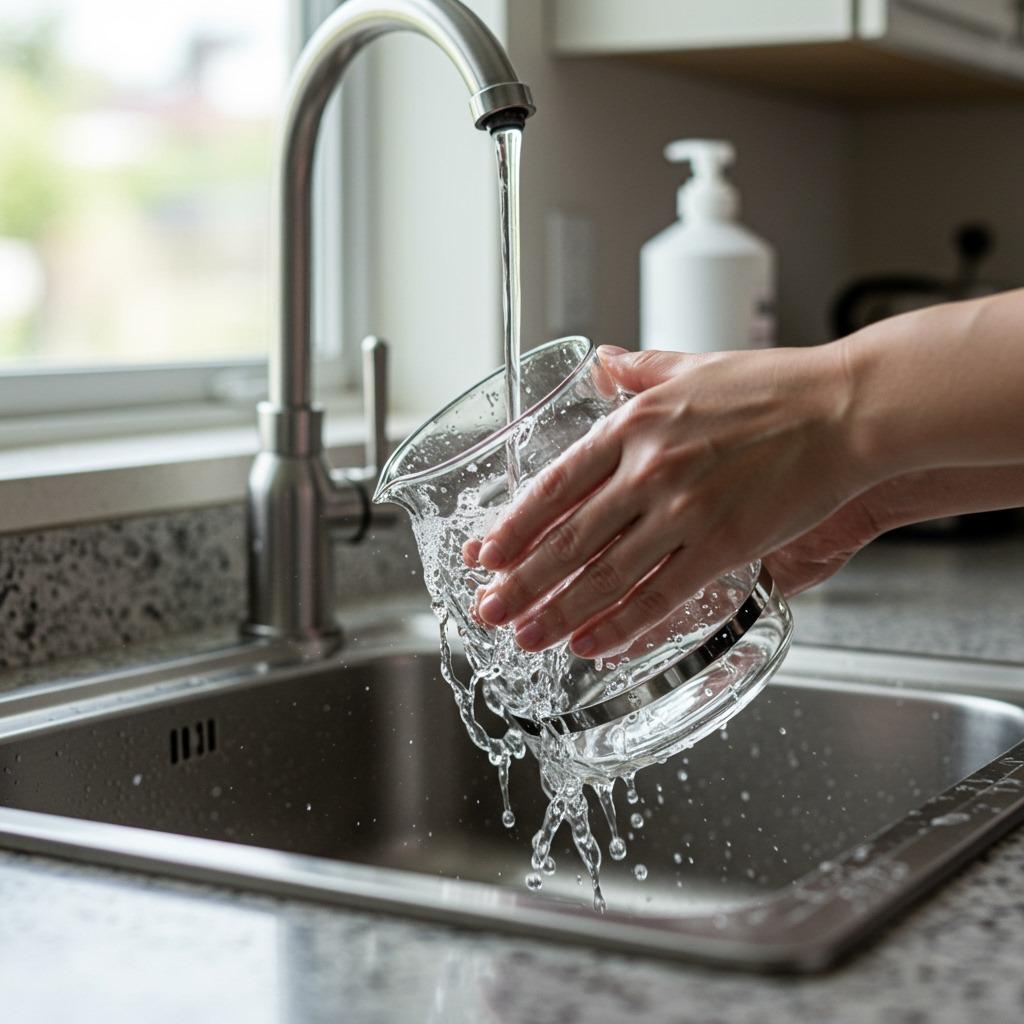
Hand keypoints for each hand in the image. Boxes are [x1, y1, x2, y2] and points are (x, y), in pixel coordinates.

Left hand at [472, 343, 870, 657]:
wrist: (846, 408)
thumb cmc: (775, 387)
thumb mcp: (691, 366)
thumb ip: (639, 371)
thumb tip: (603, 362)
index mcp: (634, 426)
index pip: (555, 485)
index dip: (515, 525)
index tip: (485, 555)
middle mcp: (649, 471)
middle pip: (568, 538)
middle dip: (522, 581)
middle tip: (488, 611)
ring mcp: (684, 512)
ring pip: (605, 575)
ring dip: (558, 612)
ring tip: (525, 638)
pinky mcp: (723, 546)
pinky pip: (660, 596)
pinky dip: (621, 625)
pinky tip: (591, 644)